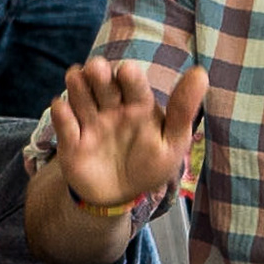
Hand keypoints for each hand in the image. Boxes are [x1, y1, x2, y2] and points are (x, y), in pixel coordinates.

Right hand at [49, 59, 206, 207]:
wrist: (121, 194)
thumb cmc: (151, 164)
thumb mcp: (174, 141)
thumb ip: (183, 109)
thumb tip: (200, 72)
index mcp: (139, 106)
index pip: (134, 85)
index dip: (129, 77)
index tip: (127, 71)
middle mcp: (112, 108)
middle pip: (103, 86)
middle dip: (99, 76)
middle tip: (97, 68)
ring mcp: (90, 122)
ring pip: (81, 99)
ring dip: (77, 87)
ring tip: (76, 76)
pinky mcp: (71, 140)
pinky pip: (64, 125)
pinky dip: (62, 116)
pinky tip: (63, 109)